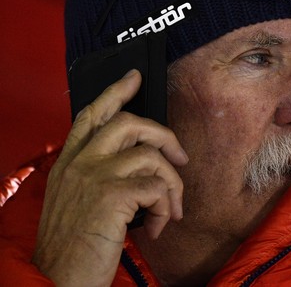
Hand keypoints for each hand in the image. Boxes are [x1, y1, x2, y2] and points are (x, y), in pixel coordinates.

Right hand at [32, 69, 187, 285]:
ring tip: (170, 208)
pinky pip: (158, 187)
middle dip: (164, 135)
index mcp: (69, 163)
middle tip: (180, 156)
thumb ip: (97, 175)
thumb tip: (138, 159)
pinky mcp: (112, 195)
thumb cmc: (73, 244)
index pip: (92, 114)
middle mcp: (79, 163)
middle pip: (129, 122)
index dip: (116, 92)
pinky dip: (167, 207)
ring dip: (173, 184)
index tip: (136, 77)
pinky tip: (158, 227)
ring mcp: (94, 176)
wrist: (58, 279)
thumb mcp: (74, 201)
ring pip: (152, 155)